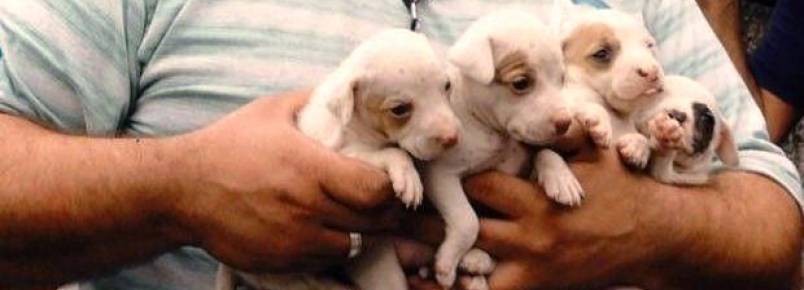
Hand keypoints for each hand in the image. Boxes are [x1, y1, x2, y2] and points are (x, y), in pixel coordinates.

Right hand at [167, 92, 396, 271]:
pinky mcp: (280, 261)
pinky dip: (329, 247)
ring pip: (352, 246)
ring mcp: (294, 240)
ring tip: (346, 215)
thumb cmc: (228, 145)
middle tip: (375, 200)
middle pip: (373, 222)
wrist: (181, 188)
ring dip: (357, 232)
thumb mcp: (273, 111)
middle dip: (382, 212)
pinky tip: (320, 229)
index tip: (384, 179)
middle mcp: (307, 208)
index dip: (389, 188)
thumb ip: (315, 101)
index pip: (377, 191)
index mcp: (311, 169)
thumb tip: (346, 92)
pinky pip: (323, 261)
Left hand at [406, 148, 672, 289]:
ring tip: (400, 260)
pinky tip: (434, 289)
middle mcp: (530, 231)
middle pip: (465, 227)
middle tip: (386, 220)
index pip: (481, 186)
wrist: (655, 236)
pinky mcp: (537, 284)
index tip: (417, 181)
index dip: (447, 182)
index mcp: (539, 195)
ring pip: (473, 267)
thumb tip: (547, 108)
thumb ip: (565, 134)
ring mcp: (532, 263)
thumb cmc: (623, 188)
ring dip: (436, 265)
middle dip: (426, 225)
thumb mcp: (596, 154)